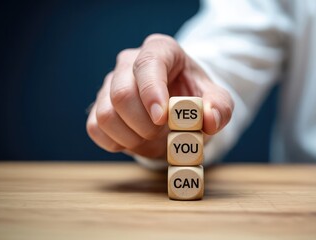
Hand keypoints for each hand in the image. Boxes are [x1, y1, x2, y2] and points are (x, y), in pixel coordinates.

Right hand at [86, 34, 233, 158]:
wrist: (177, 105)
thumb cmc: (195, 96)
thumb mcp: (216, 99)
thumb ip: (220, 107)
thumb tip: (210, 120)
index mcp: (160, 50)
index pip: (149, 63)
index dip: (152, 91)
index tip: (162, 117)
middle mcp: (129, 62)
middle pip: (121, 93)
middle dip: (144, 124)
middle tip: (163, 134)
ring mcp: (110, 83)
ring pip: (105, 114)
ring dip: (131, 138)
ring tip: (153, 140)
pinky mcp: (98, 106)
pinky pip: (95, 128)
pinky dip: (116, 143)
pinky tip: (135, 141)